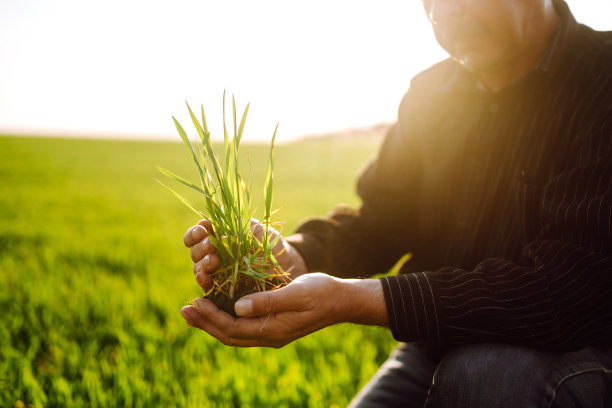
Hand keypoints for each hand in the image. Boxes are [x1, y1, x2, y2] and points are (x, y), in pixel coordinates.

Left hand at [180, 273, 388, 347]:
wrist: (342, 300)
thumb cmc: (321, 292)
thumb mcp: (295, 293)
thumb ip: (267, 301)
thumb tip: (237, 307)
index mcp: (272, 330)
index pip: (233, 328)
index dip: (211, 317)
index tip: (195, 301)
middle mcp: (269, 336)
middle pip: (229, 335)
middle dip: (205, 323)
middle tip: (184, 310)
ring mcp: (271, 333)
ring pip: (235, 333)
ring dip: (212, 323)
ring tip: (194, 311)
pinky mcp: (274, 325)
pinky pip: (244, 327)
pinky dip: (227, 319)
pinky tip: (219, 308)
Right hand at [183, 219, 307, 291]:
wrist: (287, 265)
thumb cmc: (270, 244)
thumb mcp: (255, 229)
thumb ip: (236, 223)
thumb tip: (214, 215)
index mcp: (217, 238)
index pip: (196, 236)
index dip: (195, 233)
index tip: (203, 230)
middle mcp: (213, 256)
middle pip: (195, 252)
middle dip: (201, 248)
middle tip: (212, 247)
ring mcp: (217, 274)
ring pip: (199, 269)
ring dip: (202, 265)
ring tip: (213, 261)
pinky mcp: (223, 290)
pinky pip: (208, 288)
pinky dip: (203, 283)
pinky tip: (205, 279)